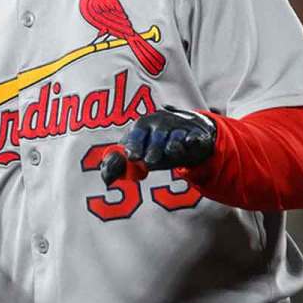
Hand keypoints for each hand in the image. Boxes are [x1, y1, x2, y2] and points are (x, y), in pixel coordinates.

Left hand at [100, 109, 215, 184]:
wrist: (187, 137)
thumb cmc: (154, 147)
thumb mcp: (135, 154)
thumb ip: (118, 166)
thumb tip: (105, 180)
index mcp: (142, 125)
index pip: (137, 133)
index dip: (134, 144)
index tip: (132, 157)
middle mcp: (161, 123)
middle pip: (156, 136)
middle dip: (152, 149)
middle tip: (149, 162)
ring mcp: (179, 128)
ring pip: (175, 138)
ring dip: (171, 147)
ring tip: (169, 154)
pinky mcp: (196, 135)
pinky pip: (194, 137)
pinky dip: (192, 140)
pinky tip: (189, 143)